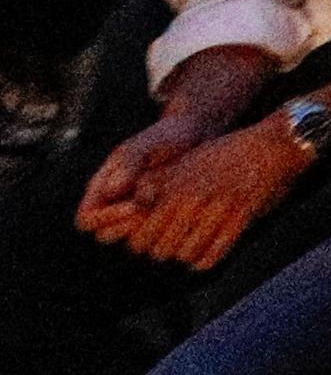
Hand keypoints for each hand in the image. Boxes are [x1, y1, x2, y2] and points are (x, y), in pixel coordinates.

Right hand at [76, 111, 206, 240]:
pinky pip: (156, 236)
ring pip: (131, 240)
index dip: (105, 218)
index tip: (134, 206)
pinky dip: (168, 233)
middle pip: (106, 235)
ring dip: (148, 233)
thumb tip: (114, 191)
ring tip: (170, 217)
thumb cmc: (168, 135)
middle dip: (127, 229)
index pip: (87, 219)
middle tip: (154, 216)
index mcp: (103, 187)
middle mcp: (116, 205)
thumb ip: (129, 164)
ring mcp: (138, 213)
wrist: (199, 135)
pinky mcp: (161, 218)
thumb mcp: (147, 144)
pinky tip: (186, 220)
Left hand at [111, 116, 307, 271]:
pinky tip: (207, 254)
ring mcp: (214, 208)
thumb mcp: (183, 162)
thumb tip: (133, 212)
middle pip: (159, 250)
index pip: (138, 234)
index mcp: (169, 185)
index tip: (151, 238)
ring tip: (191, 247)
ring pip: (185, 255)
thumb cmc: (224, 154)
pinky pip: (213, 255)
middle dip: (165, 251)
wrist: (269, 145)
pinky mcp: (239, 217)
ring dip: (188, 254)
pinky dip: (207, 260)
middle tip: (174, 244)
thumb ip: (154, 185)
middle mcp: (187, 198)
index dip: (142, 242)